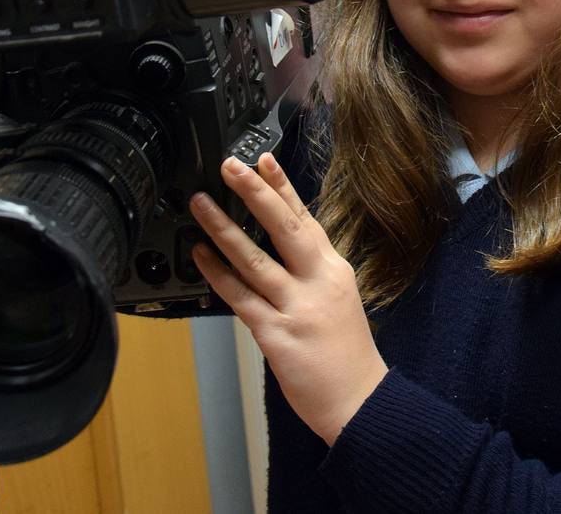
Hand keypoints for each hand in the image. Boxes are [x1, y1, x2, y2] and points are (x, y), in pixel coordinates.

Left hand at [189, 154, 387, 445]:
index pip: (305, 218)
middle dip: (256, 192)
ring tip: (201, 203)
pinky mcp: (277, 334)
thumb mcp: (339, 299)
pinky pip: (240, 298)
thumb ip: (309, 271)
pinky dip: (218, 274)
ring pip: (255, 259)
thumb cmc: (345, 353)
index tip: (264, 158)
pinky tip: (200, 255)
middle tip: (231, 166)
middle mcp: (318, 282)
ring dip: (224, 228)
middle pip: (284, 228)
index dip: (283, 187)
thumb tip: (273, 245)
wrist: (360, 402)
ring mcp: (297, 307)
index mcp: (333, 270)